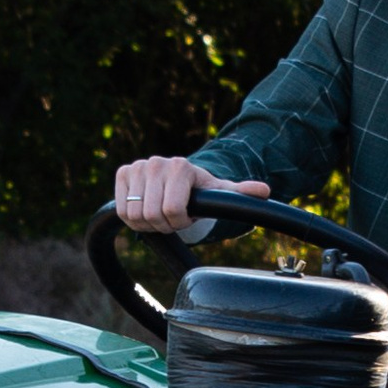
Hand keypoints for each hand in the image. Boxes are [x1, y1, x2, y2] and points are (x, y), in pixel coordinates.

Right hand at [111, 157, 267, 234]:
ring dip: (148, 223)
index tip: (187, 215)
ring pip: (134, 215)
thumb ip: (240, 193)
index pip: (173, 211)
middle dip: (164, 224)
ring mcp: (137, 167)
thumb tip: (265, 191)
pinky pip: (121, 210)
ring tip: (160, 213)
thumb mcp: (219, 193)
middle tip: (173, 216)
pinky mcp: (123, 173)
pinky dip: (132, 218)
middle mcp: (156, 163)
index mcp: (180, 167)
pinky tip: (144, 210)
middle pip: (152, 215)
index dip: (180, 222)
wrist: (175, 180)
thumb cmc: (198, 191)